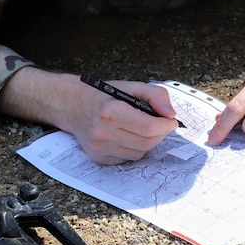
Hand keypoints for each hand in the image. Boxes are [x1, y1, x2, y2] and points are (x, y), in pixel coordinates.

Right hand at [0, 69, 177, 164]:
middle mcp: (103, 133)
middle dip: (160, 133)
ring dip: (148, 142)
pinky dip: (134, 148)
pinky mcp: (99, 158)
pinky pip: (128, 158)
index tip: (171, 121)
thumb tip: (170, 114)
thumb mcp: (130, 86)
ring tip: (142, 128)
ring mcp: (99, 149)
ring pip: (139, 153)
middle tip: (161, 124)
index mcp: (110, 112)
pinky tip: (128, 136)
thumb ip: (155, 95)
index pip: (148, 127)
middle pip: (146, 142)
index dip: (165, 126)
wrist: (73, 106)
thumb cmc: (102, 95)